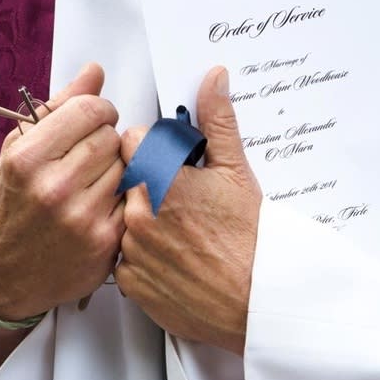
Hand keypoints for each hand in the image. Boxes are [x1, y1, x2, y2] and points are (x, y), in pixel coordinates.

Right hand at [0, 62, 124, 321]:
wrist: (6, 275)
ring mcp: (82, 218)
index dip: (99, 110)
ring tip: (94, 181)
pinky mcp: (106, 242)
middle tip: (91, 154)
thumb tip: (94, 71)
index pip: (90, 110)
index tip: (95, 119)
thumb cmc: (13, 206)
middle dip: (106, 139)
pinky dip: (123, 198)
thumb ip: (59, 108)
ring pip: (127, 166)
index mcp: (28, 158)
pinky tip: (103, 205)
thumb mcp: (20, 151)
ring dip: (117, 169)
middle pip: (112, 137)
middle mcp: (54, 188)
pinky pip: (133, 199)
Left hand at [115, 66, 260, 355]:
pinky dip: (142, 255)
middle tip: (182, 200)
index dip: (154, 148)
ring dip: (142, 218)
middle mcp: (137, 212)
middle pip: (125, 178)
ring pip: (121, 216)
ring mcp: (130, 250)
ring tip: (181, 231)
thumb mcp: (237, 170)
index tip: (174, 163)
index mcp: (159, 177)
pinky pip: (123, 256)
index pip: (132, 141)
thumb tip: (213, 78)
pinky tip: (172, 256)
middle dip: (147, 182)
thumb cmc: (251, 239)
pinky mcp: (130, 282)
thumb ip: (218, 120)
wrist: (257, 300)